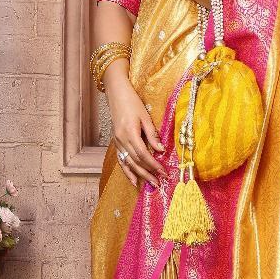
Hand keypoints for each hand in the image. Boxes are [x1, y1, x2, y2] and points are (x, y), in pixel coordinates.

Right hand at [104, 70, 165, 187]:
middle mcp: (121, 140)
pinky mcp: (116, 142)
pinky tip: (133, 180)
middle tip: (159, 183)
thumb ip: (152, 134)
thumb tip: (161, 150)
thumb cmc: (132, 102)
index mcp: (130, 133)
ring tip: (150, 184)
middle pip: (136, 161)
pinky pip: (121, 160)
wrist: (116, 94)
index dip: (154, 165)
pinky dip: (127, 171)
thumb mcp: (145, 116)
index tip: (164, 172)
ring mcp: (117, 142)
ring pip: (128, 163)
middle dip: (148, 173)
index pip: (144, 154)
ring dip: (139, 175)